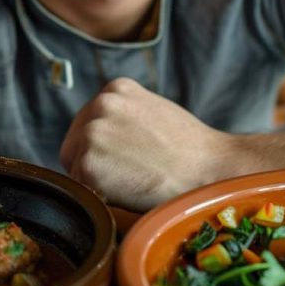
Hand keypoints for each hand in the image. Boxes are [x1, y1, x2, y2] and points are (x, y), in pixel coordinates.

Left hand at [60, 78, 224, 210]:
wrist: (209, 169)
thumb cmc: (188, 149)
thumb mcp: (152, 112)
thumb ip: (123, 115)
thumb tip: (102, 136)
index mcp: (115, 89)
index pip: (88, 124)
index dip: (103, 148)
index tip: (125, 160)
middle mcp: (99, 105)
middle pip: (75, 144)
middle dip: (94, 163)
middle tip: (128, 176)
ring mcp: (92, 133)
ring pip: (76, 167)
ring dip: (96, 181)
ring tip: (132, 182)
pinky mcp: (89, 164)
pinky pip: (81, 188)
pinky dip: (99, 196)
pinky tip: (129, 191)